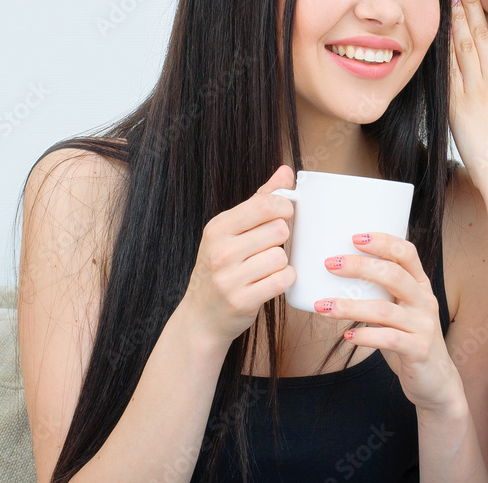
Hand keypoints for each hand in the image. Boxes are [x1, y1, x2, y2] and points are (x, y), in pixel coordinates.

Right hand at [180, 165, 297, 347]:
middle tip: (269, 248)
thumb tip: (286, 171)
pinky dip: (284, 280)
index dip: (285, 208)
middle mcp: (220, 251)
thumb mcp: (231, 231)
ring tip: (266, 268)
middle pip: (279, 230)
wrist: (201, 317)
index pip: (266, 204)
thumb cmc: (221, 268)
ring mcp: (229, 278)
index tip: (283, 217)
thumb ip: (260, 199)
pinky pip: (282, 280)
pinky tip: (271, 281)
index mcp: (218, 227)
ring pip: (282, 257)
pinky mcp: (243, 301)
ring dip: (281, 263)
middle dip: (281, 240)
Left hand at [313, 232, 461, 411]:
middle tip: (330, 264)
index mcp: (420, 285)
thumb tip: (337, 274)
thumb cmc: (408, 339)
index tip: (354, 237)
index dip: (383, 241)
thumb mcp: (399, 310)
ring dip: (350, 306)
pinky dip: (366, 336)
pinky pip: (389, 339)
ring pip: (385, 309)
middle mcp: (425, 301)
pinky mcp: (419, 350)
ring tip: (323, 306)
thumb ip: (380, 293)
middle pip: (394, 275)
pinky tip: (348, 337)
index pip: (407, 253)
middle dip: (360, 266)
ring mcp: (424, 326)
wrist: (435, 381)